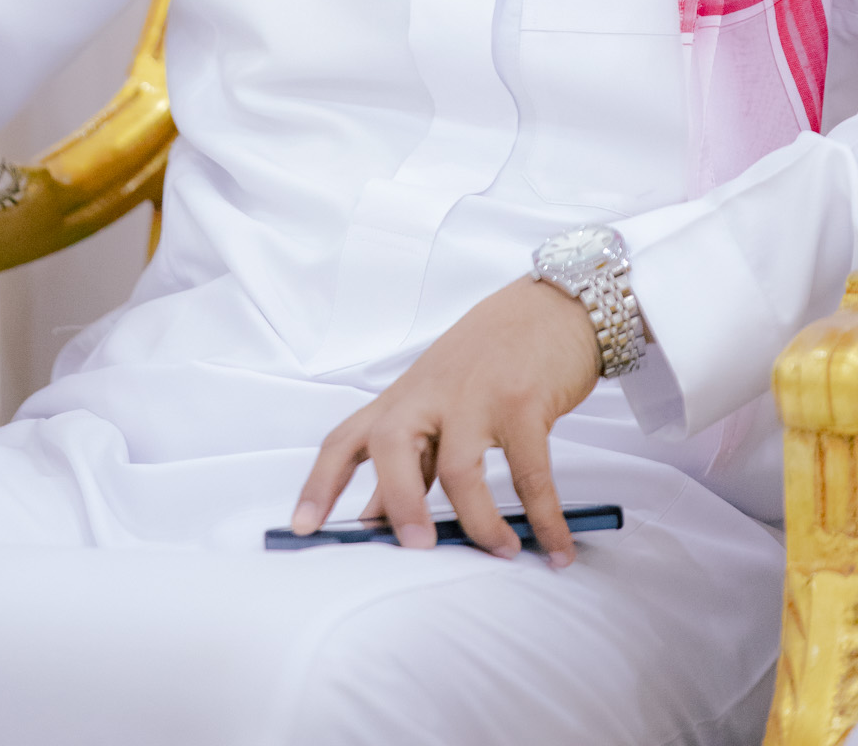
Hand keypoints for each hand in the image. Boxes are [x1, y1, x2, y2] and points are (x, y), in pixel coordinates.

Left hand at [292, 277, 600, 564]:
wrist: (553, 304)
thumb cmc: (493, 356)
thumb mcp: (442, 396)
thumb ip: (415, 452)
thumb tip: (382, 517)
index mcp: (405, 397)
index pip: (347, 439)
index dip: (320, 485)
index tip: (302, 528)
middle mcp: (433, 394)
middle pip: (392, 447)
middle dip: (399, 504)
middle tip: (417, 548)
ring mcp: (478, 396)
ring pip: (459, 469)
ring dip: (479, 524)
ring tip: (502, 553)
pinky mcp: (524, 402)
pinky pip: (531, 475)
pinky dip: (545, 519)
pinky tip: (556, 548)